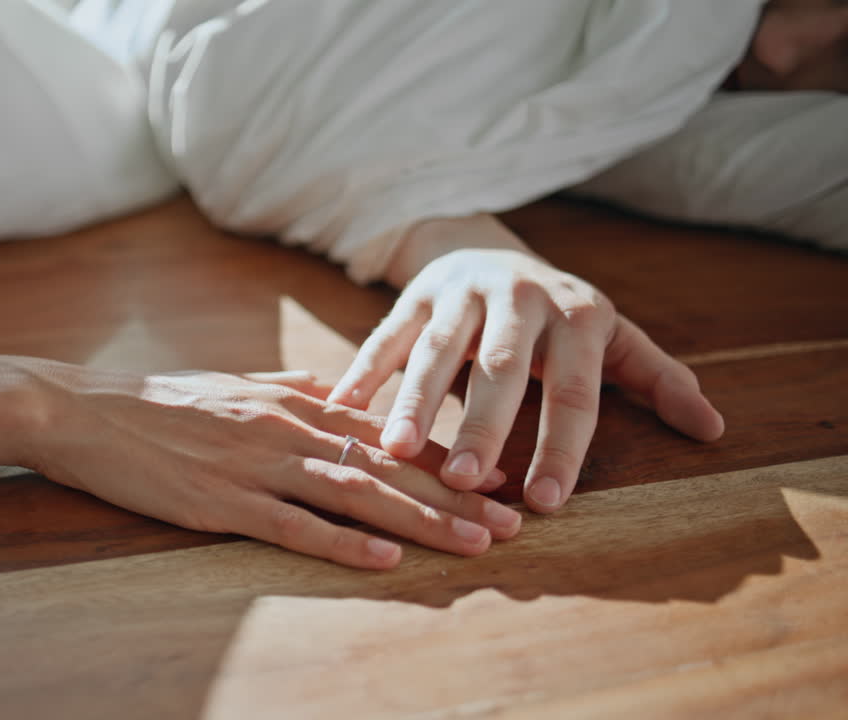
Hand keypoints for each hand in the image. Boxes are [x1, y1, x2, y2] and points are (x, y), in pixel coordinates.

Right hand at [26, 366, 522, 569]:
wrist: (85, 411)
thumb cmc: (162, 401)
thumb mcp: (237, 384)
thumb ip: (295, 388)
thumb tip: (346, 394)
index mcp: (293, 399)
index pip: (388, 430)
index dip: (448, 458)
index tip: (498, 479)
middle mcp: (285, 426)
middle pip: (387, 464)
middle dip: (457, 497)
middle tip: (513, 523)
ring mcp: (253, 464)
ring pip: (354, 492)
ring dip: (421, 521)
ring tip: (474, 544)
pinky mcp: (219, 500)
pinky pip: (292, 524)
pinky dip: (342, 542)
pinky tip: (385, 558)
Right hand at [329, 248, 724, 514]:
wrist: (491, 248)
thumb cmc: (559, 314)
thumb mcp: (611, 338)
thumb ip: (656, 380)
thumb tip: (713, 430)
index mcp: (576, 316)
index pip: (573, 391)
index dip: (561, 447)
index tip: (544, 501)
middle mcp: (520, 298)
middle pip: (500, 368)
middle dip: (482, 424)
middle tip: (467, 479)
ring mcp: (462, 291)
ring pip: (436, 349)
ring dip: (412, 400)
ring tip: (394, 451)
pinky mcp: (417, 293)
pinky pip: (387, 334)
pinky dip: (364, 371)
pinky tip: (341, 409)